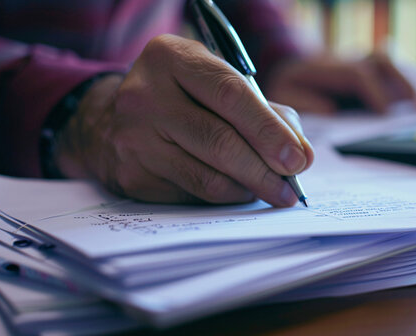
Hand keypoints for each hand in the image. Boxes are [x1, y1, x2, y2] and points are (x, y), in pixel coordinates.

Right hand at [54, 34, 313, 206]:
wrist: (114, 119)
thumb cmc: (183, 98)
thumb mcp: (217, 83)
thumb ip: (265, 112)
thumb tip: (301, 155)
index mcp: (172, 58)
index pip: (230, 94)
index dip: (269, 130)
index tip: (298, 159)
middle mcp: (145, 95)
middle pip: (219, 141)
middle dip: (264, 170)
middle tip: (290, 188)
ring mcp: (133, 138)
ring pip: (207, 176)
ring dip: (248, 189)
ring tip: (272, 191)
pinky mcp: (132, 175)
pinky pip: (191, 195)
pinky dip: (223, 198)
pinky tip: (237, 191)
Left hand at [264, 53, 415, 113]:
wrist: (294, 66)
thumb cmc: (292, 86)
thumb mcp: (287, 95)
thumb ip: (304, 103)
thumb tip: (331, 112)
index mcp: (332, 66)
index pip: (359, 74)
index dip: (374, 91)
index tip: (384, 113)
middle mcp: (356, 60)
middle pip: (387, 63)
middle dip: (407, 86)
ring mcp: (371, 65)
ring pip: (399, 67)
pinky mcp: (380, 74)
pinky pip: (404, 76)